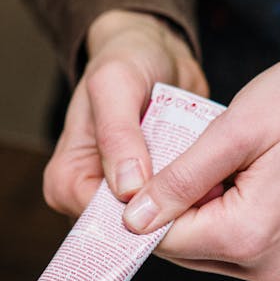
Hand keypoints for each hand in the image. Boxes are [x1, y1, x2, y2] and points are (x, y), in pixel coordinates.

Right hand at [42, 9, 207, 217]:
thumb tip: (126, 191)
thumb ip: (118, 135)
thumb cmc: (125, 60)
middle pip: (129, 230)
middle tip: (205, 191)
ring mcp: (123, 200)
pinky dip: (195, 198)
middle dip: (165, 216)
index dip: (139, 217)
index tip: (177, 201)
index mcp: (66, 182)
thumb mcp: (115, 85)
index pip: (100, 223)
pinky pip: (175, 210)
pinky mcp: (152, 194)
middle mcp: (89, 198)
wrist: (156, 51)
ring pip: (156, 223)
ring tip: (212, 184)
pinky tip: (213, 182)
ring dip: (185, 208)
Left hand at [123, 56, 279, 280]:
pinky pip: (232, 250)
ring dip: (194, 217)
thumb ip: (179, 180)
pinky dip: (219, 221)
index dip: (144, 205)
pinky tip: (232, 184)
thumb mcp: (233, 132)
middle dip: (171, 211)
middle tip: (180, 161)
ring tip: (212, 170)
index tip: (141, 171)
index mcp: (249, 235)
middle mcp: (265, 265)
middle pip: (183, 251)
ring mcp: (279, 267)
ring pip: (204, 253)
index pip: (165, 239)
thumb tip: (133, 220)